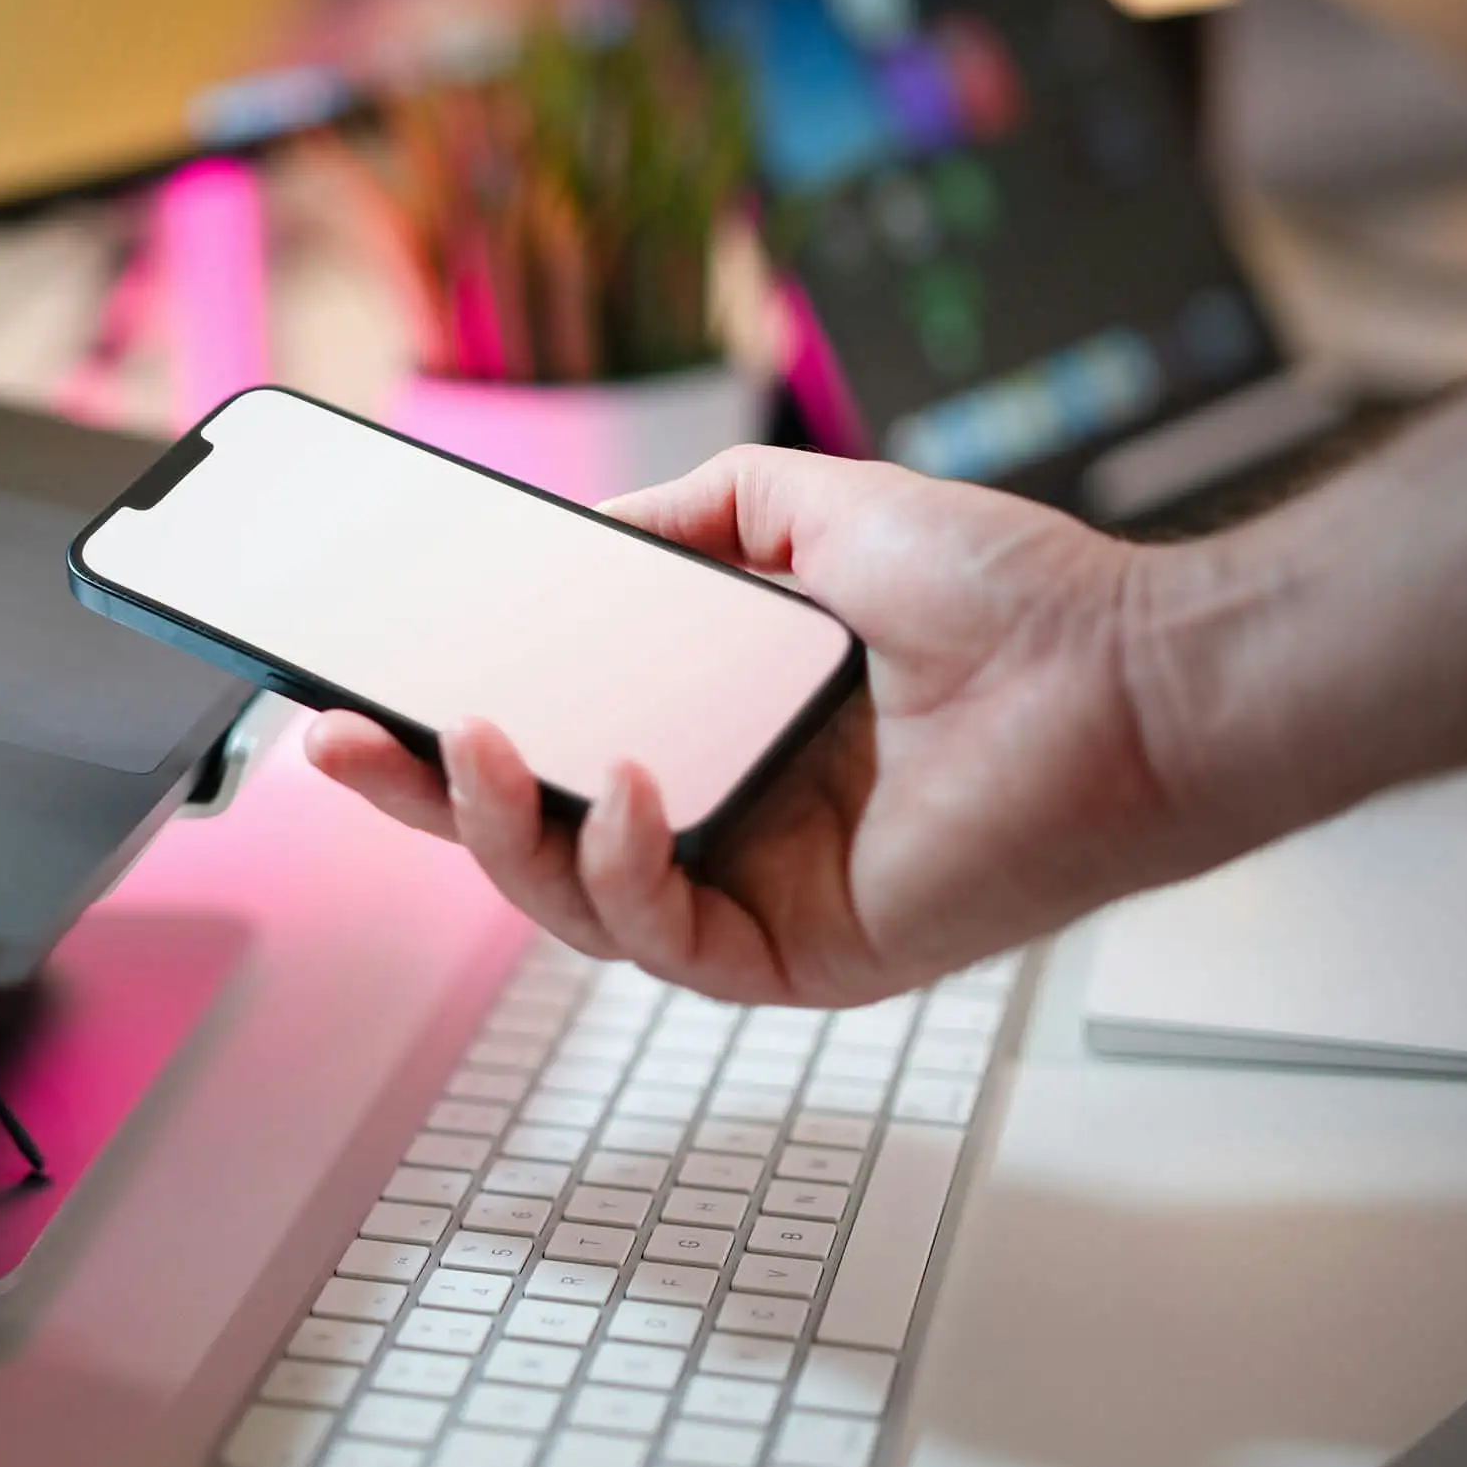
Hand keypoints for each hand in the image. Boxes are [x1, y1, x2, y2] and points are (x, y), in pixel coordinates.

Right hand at [306, 446, 1204, 1005]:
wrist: (1130, 673)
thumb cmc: (1009, 601)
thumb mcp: (809, 511)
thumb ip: (692, 515)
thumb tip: (583, 535)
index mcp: (713, 732)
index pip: (546, 745)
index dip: (442, 725)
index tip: (362, 682)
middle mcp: (721, 824)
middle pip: (525, 837)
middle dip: (417, 798)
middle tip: (336, 740)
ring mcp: (755, 898)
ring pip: (571, 903)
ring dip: (497, 830)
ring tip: (469, 743)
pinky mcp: (802, 954)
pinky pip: (668, 940)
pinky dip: (626, 868)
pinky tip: (629, 792)